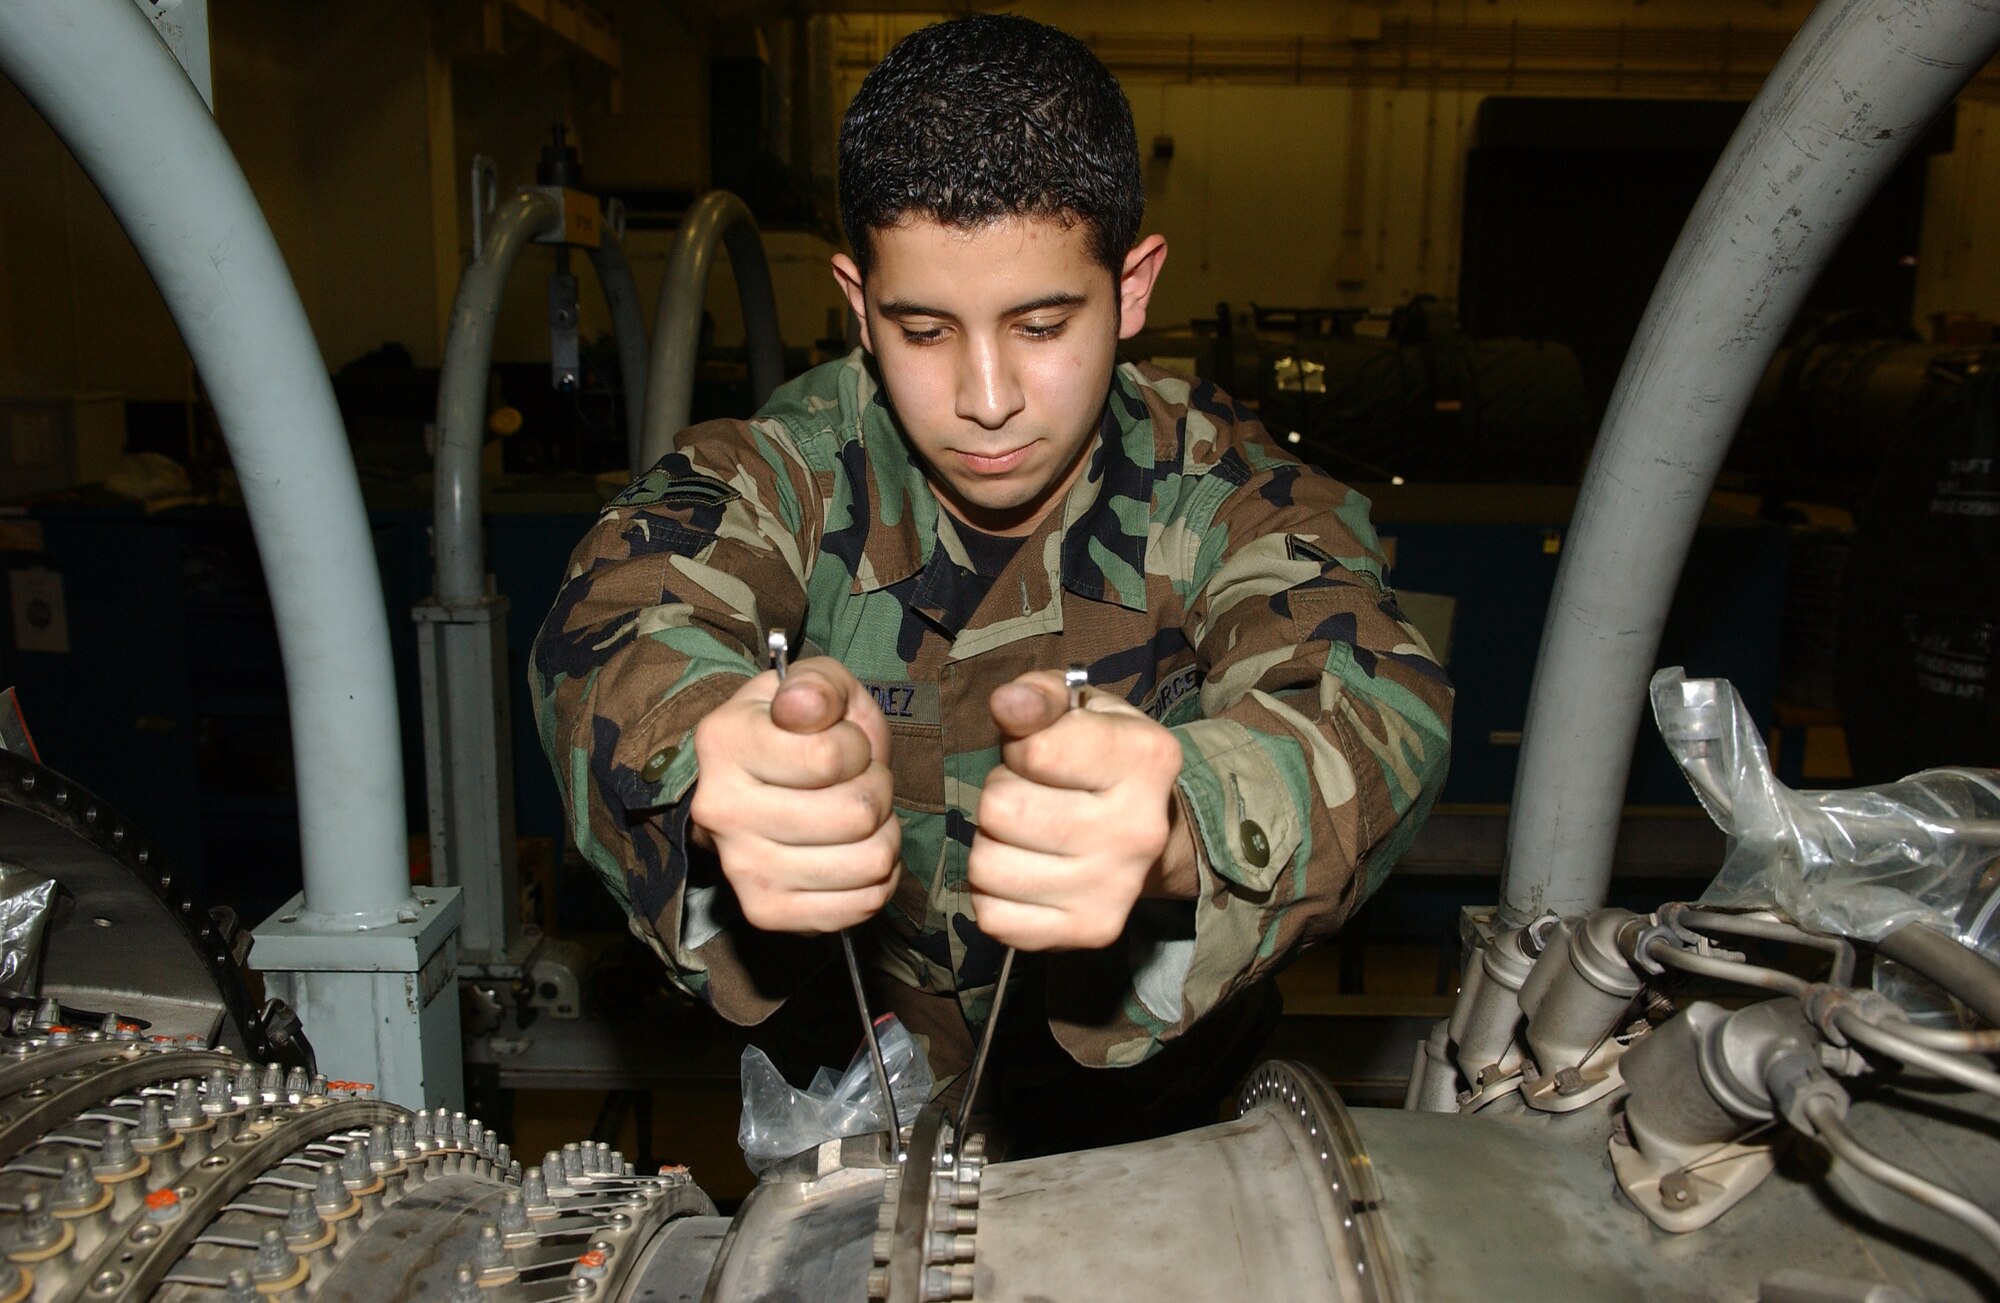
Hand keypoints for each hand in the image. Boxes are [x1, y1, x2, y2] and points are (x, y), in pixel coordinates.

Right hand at [689, 656, 899, 932]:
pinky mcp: (766, 912)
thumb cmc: (800, 733)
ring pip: (868, 862)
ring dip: (884, 835)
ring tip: (859, 818)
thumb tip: (803, 706)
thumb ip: (818, 685)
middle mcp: (721, 809)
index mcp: (725, 742)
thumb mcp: (815, 686)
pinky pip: (863, 905)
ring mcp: (741, 868)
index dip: (857, 748)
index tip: (843, 745)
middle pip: (856, 814)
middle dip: (877, 791)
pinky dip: (878, 879)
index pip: (830, 758)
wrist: (756, 788)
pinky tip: (855, 853)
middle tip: (858, 783)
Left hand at [968, 672, 1185, 950]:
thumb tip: (1007, 705)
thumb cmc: (1099, 756)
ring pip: (987, 865)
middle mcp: (1138, 830)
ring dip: (992, 845)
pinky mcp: (1091, 931)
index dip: (1019, 749)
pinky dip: (993, 895)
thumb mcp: (1078, 707)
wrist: (1149, 831)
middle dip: (1001, 795)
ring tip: (1027, 834)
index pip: (1033, 753)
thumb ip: (1040, 695)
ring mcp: (1116, 889)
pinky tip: (1025, 873)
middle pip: (1001, 809)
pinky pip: (992, 917)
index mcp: (1145, 759)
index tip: (1040, 755)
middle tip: (1032, 797)